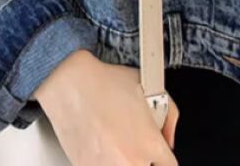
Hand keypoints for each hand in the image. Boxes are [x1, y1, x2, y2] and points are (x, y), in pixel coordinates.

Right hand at [33, 49, 180, 165]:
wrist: (70, 83)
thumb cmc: (106, 82)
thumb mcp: (150, 88)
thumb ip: (169, 115)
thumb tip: (168, 137)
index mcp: (150, 144)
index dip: (161, 158)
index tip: (154, 152)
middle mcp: (131, 162)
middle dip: (143, 159)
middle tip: (133, 147)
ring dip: (123, 160)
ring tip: (114, 145)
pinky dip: (103, 160)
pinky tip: (100, 145)